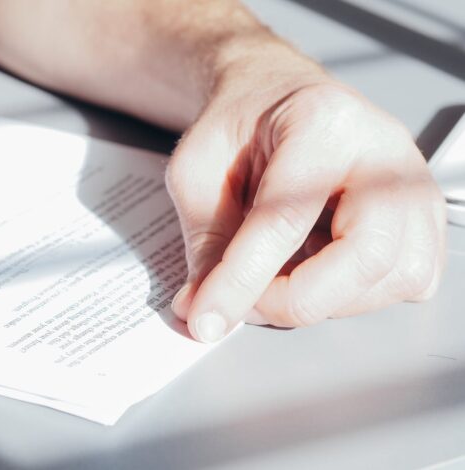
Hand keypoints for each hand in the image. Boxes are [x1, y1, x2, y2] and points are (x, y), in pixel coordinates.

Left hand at [167, 68, 445, 341]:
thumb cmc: (241, 124)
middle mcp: (385, 151)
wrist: (276, 99)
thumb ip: (204, 238)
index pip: (285, 220)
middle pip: (366, 256)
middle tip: (246, 302)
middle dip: (295, 300)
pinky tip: (317, 268)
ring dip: (323, 299)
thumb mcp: (197, 168)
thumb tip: (204, 309)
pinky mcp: (423, 218)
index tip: (205, 319)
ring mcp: (414, 185)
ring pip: (393, 279)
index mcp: (322, 122)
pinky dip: (353, 295)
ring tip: (277, 276)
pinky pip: (407, 282)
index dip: (240, 282)